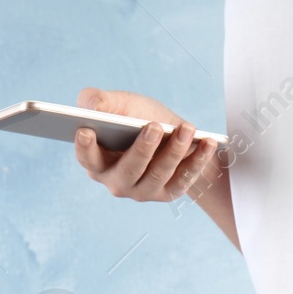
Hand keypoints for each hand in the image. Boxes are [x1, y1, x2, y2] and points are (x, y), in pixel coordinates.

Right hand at [72, 87, 221, 203]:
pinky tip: (207, 143)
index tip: (86, 130)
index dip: (85, 148)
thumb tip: (91, 106)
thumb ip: (99, 100)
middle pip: (128, 170)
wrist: (172, 135)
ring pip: (158, 174)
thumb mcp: (121, 104)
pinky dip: (197, 161)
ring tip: (187, 129)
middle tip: (153, 126)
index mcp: (98, 161)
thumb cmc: (140, 118)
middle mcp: (117, 182)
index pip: (88, 159)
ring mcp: (143, 191)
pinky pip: (183, 180)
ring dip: (174, 150)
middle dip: (142, 149)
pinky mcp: (168, 193)